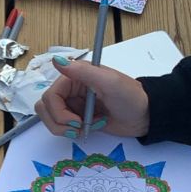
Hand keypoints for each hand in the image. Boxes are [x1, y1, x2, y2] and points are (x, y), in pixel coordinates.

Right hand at [35, 58, 149, 137]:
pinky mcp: (78, 118)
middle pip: (45, 108)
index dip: (58, 112)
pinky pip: (62, 127)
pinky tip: (92, 127)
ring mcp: (73, 105)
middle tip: (79, 128)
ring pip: (50, 118)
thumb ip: (82, 72)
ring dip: (64, 129)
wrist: (145, 116)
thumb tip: (56, 60)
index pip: (49, 96)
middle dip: (59, 122)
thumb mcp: (109, 82)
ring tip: (84, 129)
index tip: (76, 121)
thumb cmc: (130, 97)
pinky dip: (73, 132)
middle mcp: (70, 89)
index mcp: (74, 77)